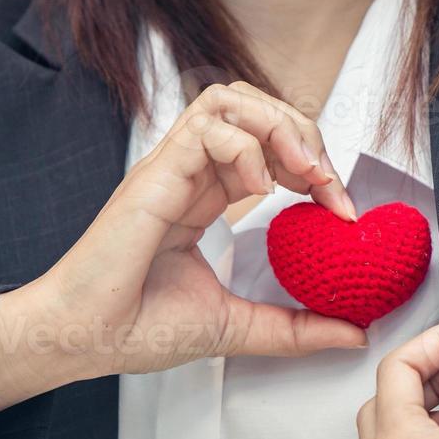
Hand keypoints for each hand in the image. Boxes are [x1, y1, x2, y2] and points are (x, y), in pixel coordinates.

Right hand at [0, 82, 365, 419]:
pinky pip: (206, 126)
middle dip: (304, 133)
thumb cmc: (138, 328)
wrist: (86, 340)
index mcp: (204, 197)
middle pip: (254, 107)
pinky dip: (244, 146)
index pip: (268, 147)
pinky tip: (259, 187)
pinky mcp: (154, 174)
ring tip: (302, 171)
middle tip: (328, 182)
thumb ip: (294, 327)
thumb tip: (352, 333)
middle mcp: (189, 173)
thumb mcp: (237, 327)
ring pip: (229, 99)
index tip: (341, 211)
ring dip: (278, 124)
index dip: (313, 165)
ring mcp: (170, 169)